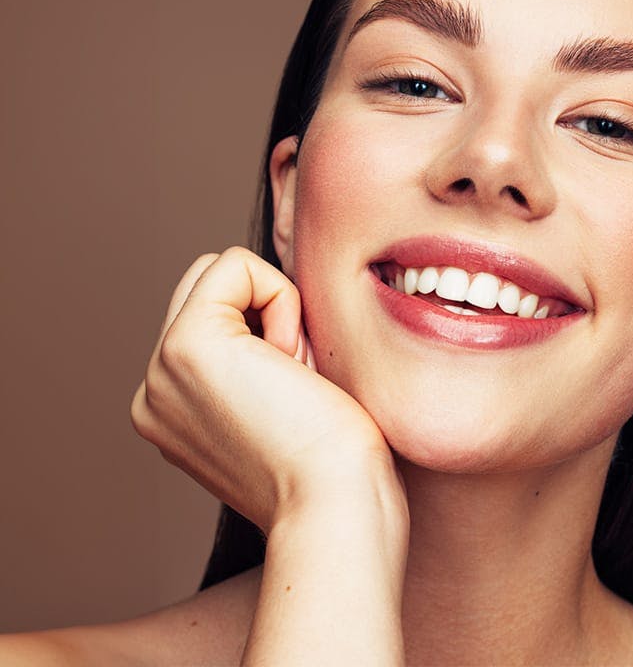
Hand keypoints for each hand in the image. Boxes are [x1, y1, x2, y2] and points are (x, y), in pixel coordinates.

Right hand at [131, 247, 402, 533]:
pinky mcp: (186, 346)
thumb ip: (256, 363)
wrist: (336, 507)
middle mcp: (155, 391)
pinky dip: (281, 296)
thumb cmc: (336, 463)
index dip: (272, 330)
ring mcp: (161, 370)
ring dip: (276, 308)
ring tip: (293, 377)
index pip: (215, 317)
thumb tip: (274, 311)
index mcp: (175, 409)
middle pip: (210, 287)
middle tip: (297, 379)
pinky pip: (236, 264)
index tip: (296, 393)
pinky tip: (292, 362)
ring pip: (221, 273)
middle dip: (267, 312)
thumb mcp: (282, 404)